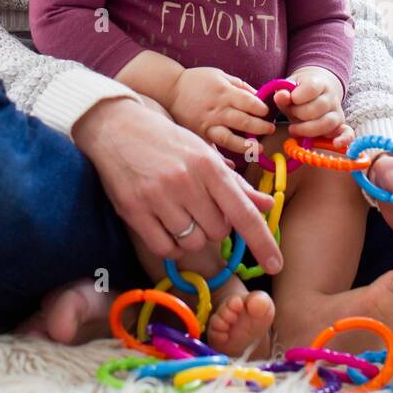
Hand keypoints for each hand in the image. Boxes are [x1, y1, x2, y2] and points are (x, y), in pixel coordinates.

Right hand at [72, 96, 282, 269]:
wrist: (116, 126)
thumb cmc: (167, 141)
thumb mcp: (203, 154)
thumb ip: (236, 184)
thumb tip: (268, 205)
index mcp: (208, 165)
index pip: (243, 212)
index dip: (262, 242)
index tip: (275, 265)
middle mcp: (185, 181)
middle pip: (218, 232)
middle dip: (213, 226)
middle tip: (198, 206)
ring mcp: (158, 197)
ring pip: (192, 243)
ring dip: (190, 235)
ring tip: (179, 211)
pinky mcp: (134, 210)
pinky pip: (165, 247)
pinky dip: (169, 244)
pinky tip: (164, 224)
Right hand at [168, 67, 276, 156]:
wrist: (169, 90)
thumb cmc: (196, 80)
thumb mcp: (219, 75)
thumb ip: (240, 85)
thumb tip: (259, 96)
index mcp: (223, 92)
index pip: (248, 102)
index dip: (261, 108)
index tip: (267, 112)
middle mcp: (216, 110)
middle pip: (243, 121)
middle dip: (260, 127)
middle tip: (270, 129)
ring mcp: (207, 124)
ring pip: (229, 138)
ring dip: (246, 145)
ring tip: (259, 148)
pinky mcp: (199, 135)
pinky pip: (211, 150)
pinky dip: (221, 160)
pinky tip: (233, 165)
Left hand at [273, 67, 346, 138]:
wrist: (316, 93)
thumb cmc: (298, 94)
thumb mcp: (289, 90)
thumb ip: (283, 93)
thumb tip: (280, 96)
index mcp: (319, 83)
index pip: (311, 88)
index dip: (297, 96)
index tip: (290, 99)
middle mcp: (331, 97)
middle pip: (318, 107)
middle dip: (299, 113)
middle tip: (291, 114)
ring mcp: (337, 112)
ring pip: (328, 122)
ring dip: (308, 129)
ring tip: (293, 129)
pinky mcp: (341, 126)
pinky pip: (348, 133)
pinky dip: (344, 139)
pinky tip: (335, 144)